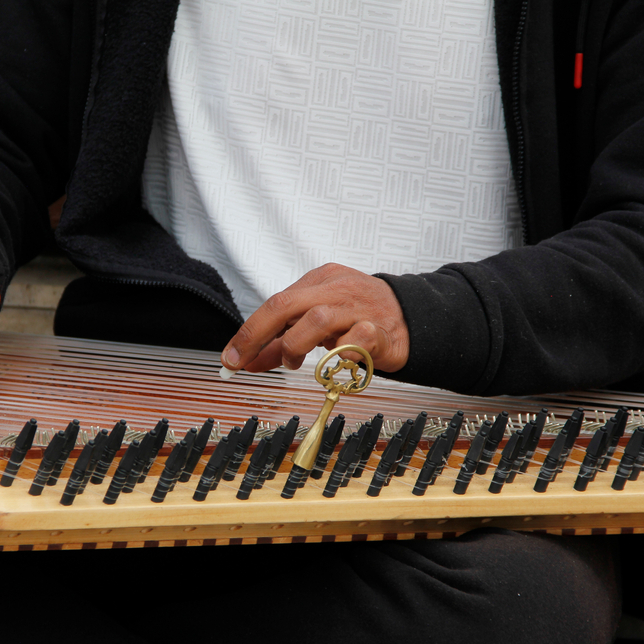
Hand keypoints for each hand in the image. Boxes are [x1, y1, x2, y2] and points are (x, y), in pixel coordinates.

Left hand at [220, 263, 409, 373]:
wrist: (413, 318)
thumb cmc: (358, 318)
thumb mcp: (316, 325)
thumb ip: (281, 343)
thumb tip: (245, 361)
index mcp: (319, 281)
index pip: (274, 302)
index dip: (248, 332)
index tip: (231, 358)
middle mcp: (337, 289)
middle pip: (286, 304)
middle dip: (257, 335)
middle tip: (244, 361)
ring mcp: (359, 307)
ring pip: (317, 319)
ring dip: (297, 345)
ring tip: (296, 362)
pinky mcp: (381, 331)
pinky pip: (354, 341)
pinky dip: (339, 355)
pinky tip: (337, 361)